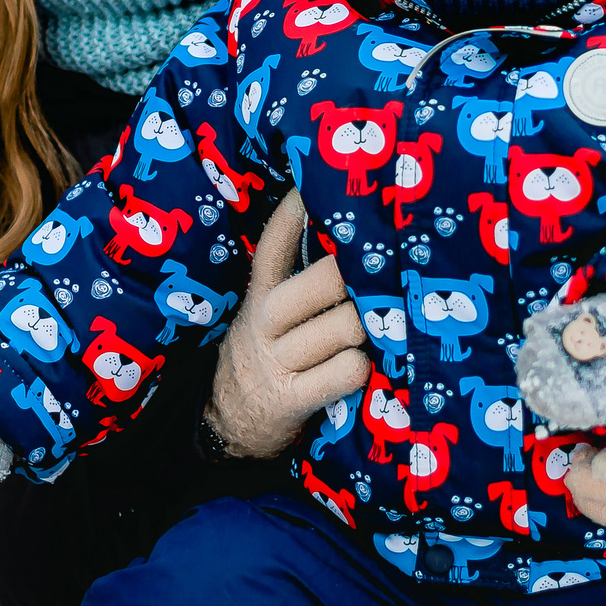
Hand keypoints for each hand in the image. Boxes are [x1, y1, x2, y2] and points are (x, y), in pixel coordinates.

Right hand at [204, 197, 368, 459]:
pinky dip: (360, 368)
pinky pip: (344, 372)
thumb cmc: (268, 353)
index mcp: (260, 293)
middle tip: (378, 282)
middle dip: (357, 279)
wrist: (227, 420)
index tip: (316, 185)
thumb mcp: (265, 311)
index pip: (274, 243)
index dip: (295, 213)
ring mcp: (277, 360)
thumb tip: (349, 239)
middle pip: (323, 282)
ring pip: (345, 327)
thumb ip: (296, 280)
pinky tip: (363, 368)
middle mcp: (265, 321)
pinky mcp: (290, 398)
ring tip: (376, 330)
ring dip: (367, 328)